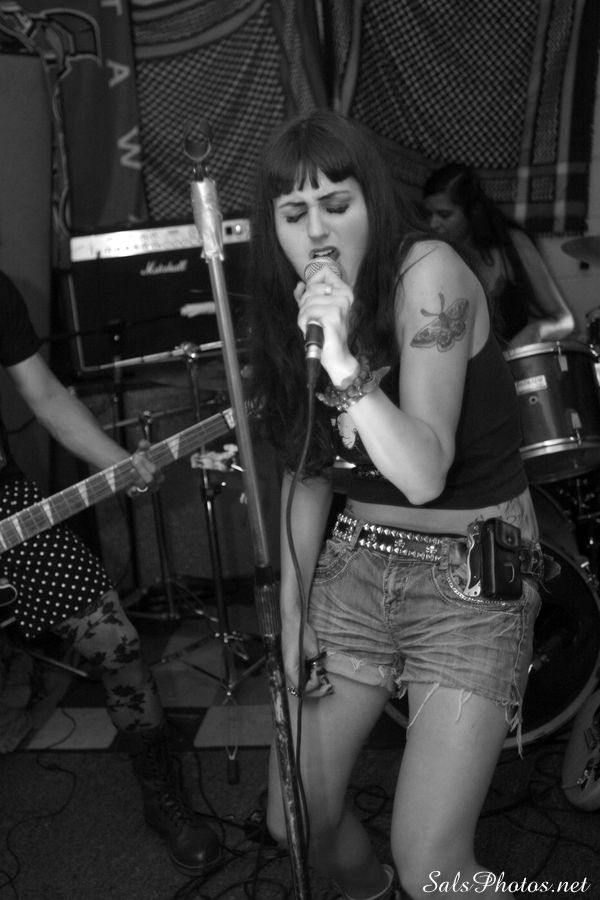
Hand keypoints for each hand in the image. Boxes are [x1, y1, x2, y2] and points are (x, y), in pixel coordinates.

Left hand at [126, 439, 162, 498]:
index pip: (156, 471)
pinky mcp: (135, 495)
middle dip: (141, 469)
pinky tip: (131, 487)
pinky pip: (135, 496)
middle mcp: (154, 484)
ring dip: (136, 478)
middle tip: (134, 460)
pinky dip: (134, 492)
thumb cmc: (139, 460)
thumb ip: (144, 445)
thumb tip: (143, 443)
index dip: (147, 464)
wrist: (129, 469)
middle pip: (150, 480)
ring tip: (131, 470)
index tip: (138, 455)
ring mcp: (145, 491)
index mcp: (159, 475)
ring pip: (143, 487)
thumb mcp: (141, 451)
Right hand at [282, 619, 333, 699]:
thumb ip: (316, 665)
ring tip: (326, 685)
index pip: (302, 688)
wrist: (293, 621)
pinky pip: (301, 677)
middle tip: (329, 688)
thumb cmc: (301, 634)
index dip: (314, 686)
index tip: (322, 676)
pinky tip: (318, 676)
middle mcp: (288, 672)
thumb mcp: (312, 650)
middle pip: (301, 690)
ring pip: (301, 685)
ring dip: (313, 686)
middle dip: (316, 691)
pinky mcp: (293, 664)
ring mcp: (290, 668)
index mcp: (291, 669)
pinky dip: (310, 679)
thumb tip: (319, 675)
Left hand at [295, 268, 357, 383]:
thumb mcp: (316, 310)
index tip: (311, 297)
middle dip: (305, 304)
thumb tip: (299, 285)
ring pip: (307, 301)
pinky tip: (311, 329)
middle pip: (311, 287)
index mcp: (344, 291)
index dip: (311, 283)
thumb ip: (308, 295)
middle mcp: (345, 296)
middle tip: (312, 318)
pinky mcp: (333, 316)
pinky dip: (304, 322)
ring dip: (303, 316)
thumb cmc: (326, 332)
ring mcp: (340, 305)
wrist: (335, 355)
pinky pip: (307, 312)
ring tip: (312, 325)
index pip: (324, 271)